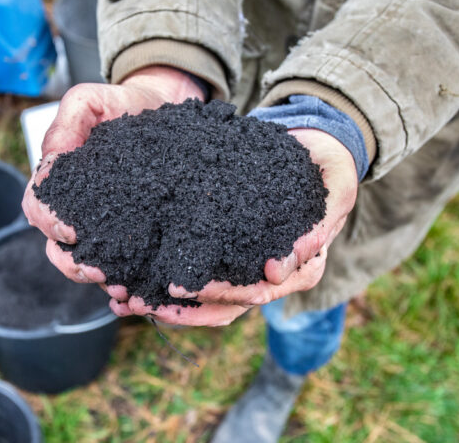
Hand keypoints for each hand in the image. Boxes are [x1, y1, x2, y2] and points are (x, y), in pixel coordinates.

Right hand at [21, 66, 206, 284]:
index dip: (50, 224)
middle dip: (73, 264)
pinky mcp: (133, 234)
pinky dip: (127, 281)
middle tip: (99, 270)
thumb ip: (65, 124)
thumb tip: (50, 162)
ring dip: (99, 279)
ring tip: (123, 286)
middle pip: (57, 248)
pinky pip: (123, 264)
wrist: (160, 107)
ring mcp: (103, 224)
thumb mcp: (89, 101)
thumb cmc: (121, 103)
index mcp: (59, 182)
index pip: (38, 209)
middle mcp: (76, 209)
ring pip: (87, 263)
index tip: (72, 231)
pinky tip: (139, 290)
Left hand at [109, 128, 358, 325]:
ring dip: (163, 301)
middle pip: (222, 306)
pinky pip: (195, 269)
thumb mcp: (335, 192)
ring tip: (123, 298)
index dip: (217, 294)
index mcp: (299, 271)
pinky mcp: (227, 249)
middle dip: (178, 308)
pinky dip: (164, 275)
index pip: (254, 293)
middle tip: (136, 303)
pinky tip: (132, 276)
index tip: (180, 288)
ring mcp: (247, 266)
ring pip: (204, 296)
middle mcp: (270, 277)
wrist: (319, 151)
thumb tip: (278, 272)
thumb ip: (316, 230)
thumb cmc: (330, 172)